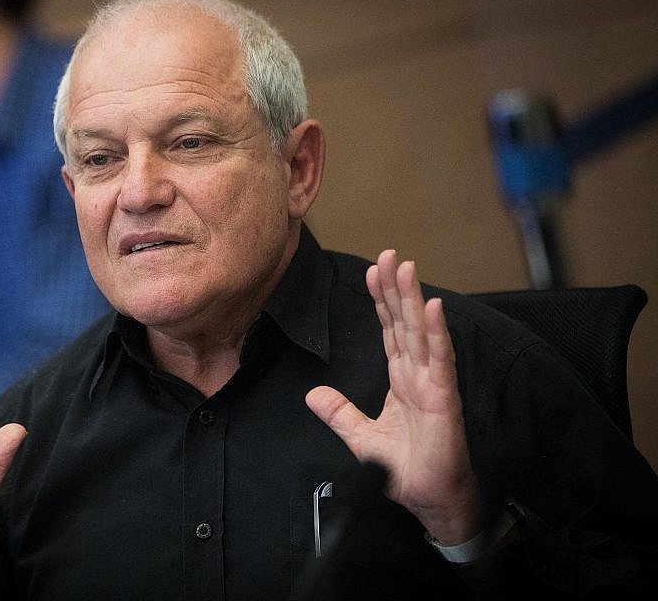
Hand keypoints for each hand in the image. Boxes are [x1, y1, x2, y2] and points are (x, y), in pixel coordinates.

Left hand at [305, 250, 481, 544]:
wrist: (428, 500)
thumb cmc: (405, 469)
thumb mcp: (360, 437)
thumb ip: (339, 413)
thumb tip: (312, 394)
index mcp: (400, 380)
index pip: (389, 331)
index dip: (381, 301)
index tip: (373, 271)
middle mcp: (417, 375)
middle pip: (403, 323)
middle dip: (395, 289)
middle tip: (389, 254)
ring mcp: (432, 384)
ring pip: (420, 333)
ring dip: (412, 299)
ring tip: (405, 268)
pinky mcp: (444, 399)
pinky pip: (440, 360)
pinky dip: (436, 333)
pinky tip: (431, 308)